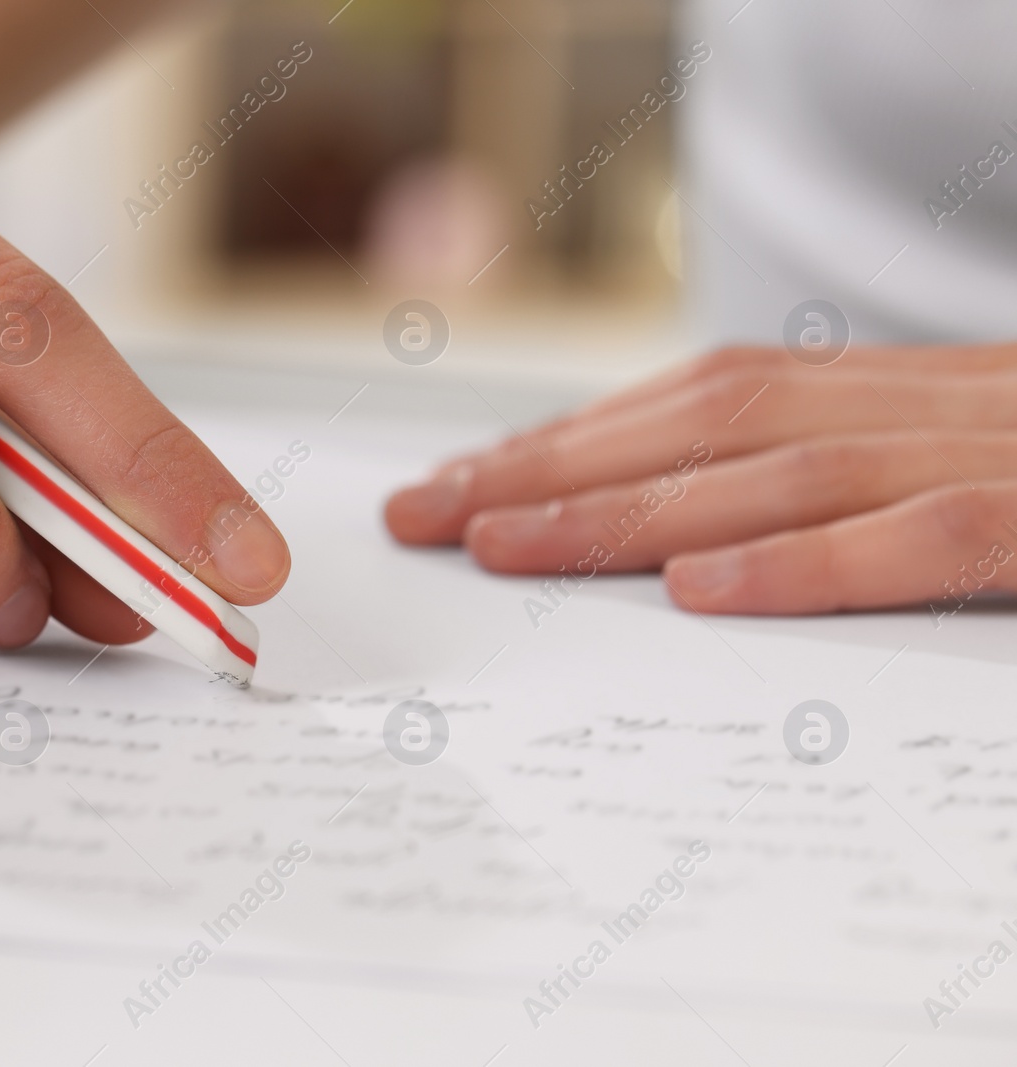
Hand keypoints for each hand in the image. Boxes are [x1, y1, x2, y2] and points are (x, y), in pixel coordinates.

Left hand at [384, 345, 1016, 614]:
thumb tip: (692, 532)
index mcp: (895, 389)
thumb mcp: (956, 453)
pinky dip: (803, 561)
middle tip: (424, 512)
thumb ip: (842, 474)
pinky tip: (693, 589)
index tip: (463, 478)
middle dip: (551, 466)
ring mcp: (986, 455)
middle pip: (706, 424)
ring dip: (629, 508)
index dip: (575, 436)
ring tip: (501, 544)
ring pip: (779, 471)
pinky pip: (921, 538)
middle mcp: (922, 405)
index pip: (703, 399)